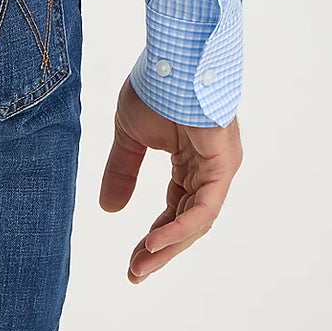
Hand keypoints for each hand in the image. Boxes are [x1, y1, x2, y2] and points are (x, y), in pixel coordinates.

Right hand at [99, 72, 243, 283]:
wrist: (170, 56)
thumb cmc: (154, 86)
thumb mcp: (129, 135)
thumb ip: (122, 171)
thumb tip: (108, 210)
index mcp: (190, 161)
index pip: (175, 209)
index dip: (154, 237)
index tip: (132, 262)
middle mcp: (209, 168)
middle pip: (186, 221)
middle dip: (160, 250)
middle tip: (135, 274)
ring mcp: (219, 167)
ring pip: (196, 220)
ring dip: (168, 246)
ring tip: (141, 265)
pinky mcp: (223, 164)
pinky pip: (204, 206)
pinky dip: (180, 227)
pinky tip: (156, 242)